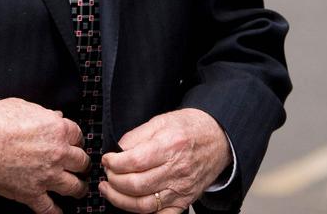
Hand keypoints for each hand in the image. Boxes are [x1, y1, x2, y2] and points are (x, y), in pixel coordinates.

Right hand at [0, 97, 90, 213]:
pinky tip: (58, 212)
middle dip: (81, 164)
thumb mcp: (24, 107)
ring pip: (75, 187)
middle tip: (79, 166)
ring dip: (79, 188)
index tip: (74, 144)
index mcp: (58, 130)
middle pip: (82, 162)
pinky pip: (50, 208)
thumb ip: (44, 114)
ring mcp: (47, 176)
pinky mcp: (33, 193)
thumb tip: (55, 116)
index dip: (76, 141)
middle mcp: (58, 154)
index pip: (78, 136)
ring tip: (78, 188)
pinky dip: (55, 212)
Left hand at [99, 108, 230, 212]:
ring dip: (120, 200)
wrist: (219, 139)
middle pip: (136, 185)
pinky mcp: (184, 201)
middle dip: (114, 181)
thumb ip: (136, 136)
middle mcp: (177, 170)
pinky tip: (131, 203)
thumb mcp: (161, 121)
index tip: (107, 160)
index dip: (113, 163)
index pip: (134, 161)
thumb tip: (117, 151)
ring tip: (109, 190)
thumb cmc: (190, 128)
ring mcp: (181, 189)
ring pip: (144, 205)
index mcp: (170, 146)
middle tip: (107, 175)